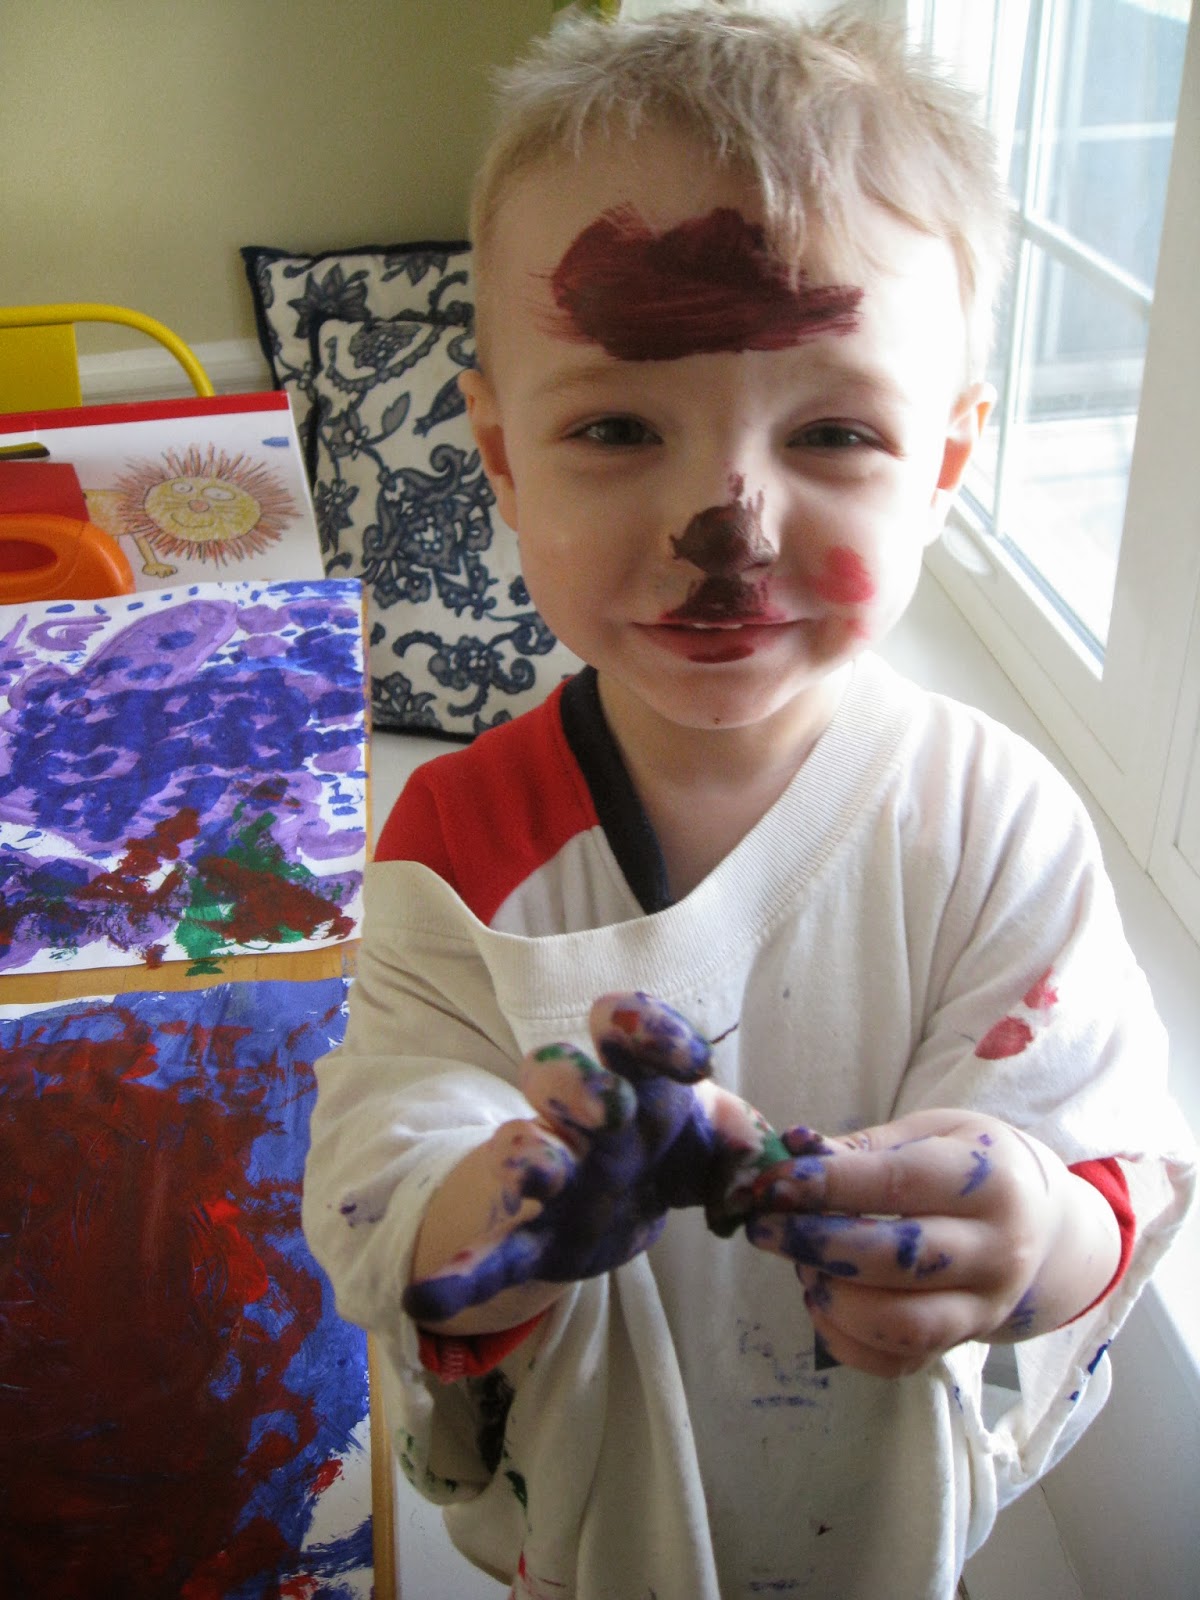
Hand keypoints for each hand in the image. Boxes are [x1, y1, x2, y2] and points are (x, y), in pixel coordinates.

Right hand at [403, 992, 786, 1324]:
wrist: (619, 1208)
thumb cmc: (671, 1153)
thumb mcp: (717, 1143)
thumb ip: (748, 1144)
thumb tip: (781, 1165)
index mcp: (632, 1077)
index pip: (627, 1027)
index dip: (653, 1030)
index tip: (695, 1065)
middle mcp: (580, 1113)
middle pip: (555, 1067)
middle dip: (581, 1082)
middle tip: (616, 1109)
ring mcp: (549, 1171)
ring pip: (519, 1142)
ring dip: (529, 1153)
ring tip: (546, 1173)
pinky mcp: (530, 1233)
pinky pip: (490, 1247)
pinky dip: (461, 1271)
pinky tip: (430, 1296)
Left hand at [745, 1108, 1120, 1377]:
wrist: (1044, 1223)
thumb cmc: (973, 1163)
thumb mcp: (933, 1131)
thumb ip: (864, 1147)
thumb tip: (793, 1149)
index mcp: (990, 1182)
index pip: (898, 1184)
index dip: (828, 1185)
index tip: (773, 1183)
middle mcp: (996, 1251)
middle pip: (898, 1258)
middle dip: (817, 1243)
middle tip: (764, 1228)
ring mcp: (984, 1308)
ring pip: (902, 1323)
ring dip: (834, 1298)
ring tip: (800, 1268)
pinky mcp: (962, 1344)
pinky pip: (899, 1362)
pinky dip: (846, 1341)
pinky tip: (821, 1303)